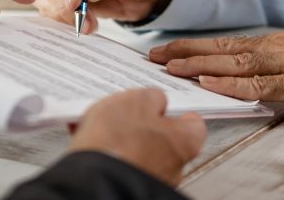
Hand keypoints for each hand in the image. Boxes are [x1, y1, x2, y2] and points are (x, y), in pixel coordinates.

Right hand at [68, 88, 205, 185]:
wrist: (92, 180)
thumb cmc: (119, 142)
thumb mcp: (138, 101)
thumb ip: (152, 98)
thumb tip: (156, 101)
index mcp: (183, 142)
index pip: (193, 124)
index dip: (178, 112)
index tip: (166, 105)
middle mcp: (173, 166)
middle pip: (164, 138)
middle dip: (146, 126)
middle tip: (126, 112)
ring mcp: (151, 179)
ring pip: (140, 151)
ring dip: (123, 140)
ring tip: (99, 126)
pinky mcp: (127, 185)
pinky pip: (121, 163)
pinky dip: (109, 152)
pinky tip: (89, 140)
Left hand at [149, 32, 283, 120]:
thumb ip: (280, 69)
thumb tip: (249, 78)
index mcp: (279, 43)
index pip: (228, 43)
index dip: (195, 46)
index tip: (166, 50)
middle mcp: (280, 47)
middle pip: (223, 48)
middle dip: (185, 51)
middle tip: (151, 54)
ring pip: (235, 62)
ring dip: (199, 64)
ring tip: (169, 66)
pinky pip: (261, 84)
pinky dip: (231, 83)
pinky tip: (209, 82)